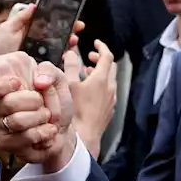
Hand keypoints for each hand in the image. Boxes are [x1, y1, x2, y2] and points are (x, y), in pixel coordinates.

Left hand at [0, 3, 85, 57]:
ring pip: (62, 48)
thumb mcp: (7, 30)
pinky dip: (65, 58)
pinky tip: (67, 53)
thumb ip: (20, 18)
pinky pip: (58, 63)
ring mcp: (43, 57)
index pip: (51, 24)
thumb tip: (34, 5)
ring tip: (73, 38)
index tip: (70, 12)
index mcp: (33, 33)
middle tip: (77, 26)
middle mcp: (40, 45)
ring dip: (70, 42)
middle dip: (71, 29)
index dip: (62, 18)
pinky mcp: (44, 70)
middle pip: (60, 35)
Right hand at [0, 64, 75, 167]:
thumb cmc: (56, 101)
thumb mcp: (57, 79)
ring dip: (41, 118)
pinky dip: (44, 134)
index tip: (18, 83)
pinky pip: (25, 139)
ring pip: (17, 121)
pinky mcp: (7, 143)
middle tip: (44, 105)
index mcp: (5, 86)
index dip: (0, 85)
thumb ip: (49, 71)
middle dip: (36, 102)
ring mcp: (0, 125)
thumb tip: (40, 82)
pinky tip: (49, 131)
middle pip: (9, 102)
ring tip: (48, 119)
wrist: (63, 127)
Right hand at [67, 40, 116, 158]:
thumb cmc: (75, 112)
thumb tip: (71, 53)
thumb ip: (70, 67)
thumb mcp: (69, 86)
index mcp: (101, 79)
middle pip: (110, 67)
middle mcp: (110, 88)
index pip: (107, 56)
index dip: (101, 47)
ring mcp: (111, 100)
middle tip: (89, 57)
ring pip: (109, 81)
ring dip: (99, 74)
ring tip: (86, 73)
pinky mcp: (109, 110)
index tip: (95, 42)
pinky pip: (108, 93)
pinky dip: (100, 86)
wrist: (85, 137)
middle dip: (100, 60)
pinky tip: (89, 92)